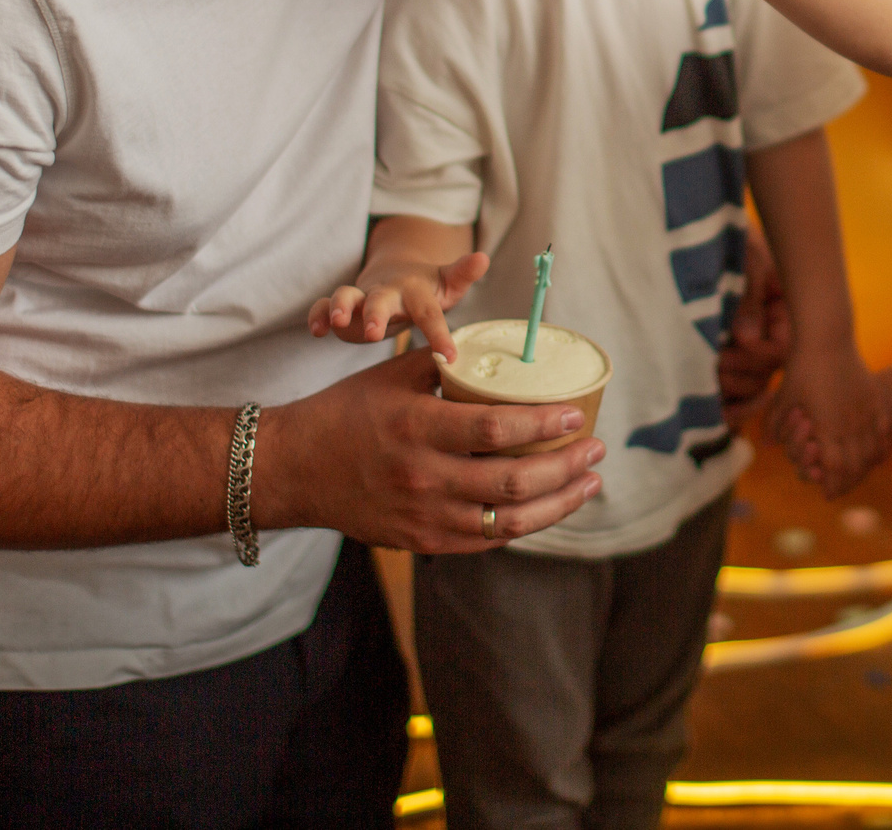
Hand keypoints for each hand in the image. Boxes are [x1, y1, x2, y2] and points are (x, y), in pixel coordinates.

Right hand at [253, 348, 604, 553]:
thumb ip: (447, 364)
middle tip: (596, 449)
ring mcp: (423, 516)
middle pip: (513, 482)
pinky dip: (522, 525)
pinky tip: (546, 507)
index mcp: (417, 428)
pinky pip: (486, 540)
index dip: (543, 425)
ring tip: (588, 482)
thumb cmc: (347, 412)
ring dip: (558, 503)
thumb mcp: (393, 375)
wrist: (295, 468)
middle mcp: (423, 477)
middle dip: (566, 467)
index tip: (576, 415)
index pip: (496, 430)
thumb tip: (499, 351)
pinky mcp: (421, 540)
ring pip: (508, 521)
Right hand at [309, 251, 488, 359]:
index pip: (429, 315)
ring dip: (341, 307)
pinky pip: (323, 306)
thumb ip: (463, 274)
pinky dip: (317, 314)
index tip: (449, 357)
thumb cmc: (427, 290)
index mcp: (416, 292)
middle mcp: (387, 291)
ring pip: (347, 296)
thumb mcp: (448, 284)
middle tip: (376, 333)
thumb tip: (483, 257)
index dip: (439, 335)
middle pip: (380, 299)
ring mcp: (362, 296)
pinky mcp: (342, 306)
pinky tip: (316, 330)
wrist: (396, 274)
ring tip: (337, 323)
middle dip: (376, 314)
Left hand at [718, 240, 792, 427]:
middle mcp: (771, 335)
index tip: (731, 340)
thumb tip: (746, 339)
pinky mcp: (729, 361)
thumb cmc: (728, 242)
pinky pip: (737, 396)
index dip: (758, 353)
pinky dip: (727, 405)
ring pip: (752, 389)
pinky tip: (712, 409)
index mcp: (783, 311)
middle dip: (740, 371)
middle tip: (712, 358)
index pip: (781, 348)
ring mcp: (750, 350)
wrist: (702, 236)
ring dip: (730, 387)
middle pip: (767, 373)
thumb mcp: (743, 264)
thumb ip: (748, 300)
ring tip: (705, 372)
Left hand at [770, 341, 891, 498]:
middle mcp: (851, 423)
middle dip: (847, 482)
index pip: (834, 469)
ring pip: (873, 451)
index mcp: (827, 427)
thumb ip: (775, 423)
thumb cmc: (801, 367)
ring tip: (857, 474)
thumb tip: (766, 444)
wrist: (827, 337)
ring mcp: (867, 411)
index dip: (832, 485)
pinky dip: (880, 445)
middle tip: (839, 489)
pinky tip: (875, 451)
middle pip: (856, 466)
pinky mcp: (876, 398)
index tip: (827, 494)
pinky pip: (884, 430)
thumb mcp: (783, 397)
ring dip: (865, 467)